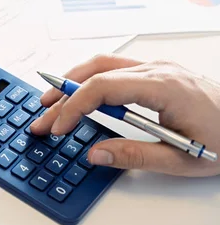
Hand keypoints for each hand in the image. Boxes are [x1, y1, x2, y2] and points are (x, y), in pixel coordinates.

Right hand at [30, 54, 219, 176]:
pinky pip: (114, 69)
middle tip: (42, 116)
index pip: (102, 87)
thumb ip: (135, 156)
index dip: (73, 106)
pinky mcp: (157, 73)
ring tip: (51, 101)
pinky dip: (90, 80)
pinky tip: (81, 94)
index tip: (57, 126)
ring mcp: (158, 68)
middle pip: (95, 71)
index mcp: (164, 86)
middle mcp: (158, 69)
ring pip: (102, 64)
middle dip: (63, 93)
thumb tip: (95, 153)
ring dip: (73, 81)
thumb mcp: (182, 160)